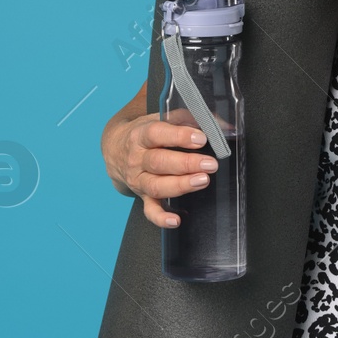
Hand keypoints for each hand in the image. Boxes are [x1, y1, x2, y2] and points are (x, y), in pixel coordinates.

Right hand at [101, 111, 218, 228]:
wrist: (116, 149)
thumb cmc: (145, 133)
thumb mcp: (162, 118)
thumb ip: (190, 118)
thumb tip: (222, 125)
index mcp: (140, 135)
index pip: (156, 134)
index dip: (179, 136)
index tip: (200, 138)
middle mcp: (137, 159)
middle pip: (158, 162)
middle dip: (186, 164)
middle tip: (209, 164)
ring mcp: (138, 180)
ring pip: (156, 186)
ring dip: (180, 185)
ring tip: (202, 181)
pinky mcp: (142, 196)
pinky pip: (150, 210)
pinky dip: (161, 218)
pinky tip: (176, 220)